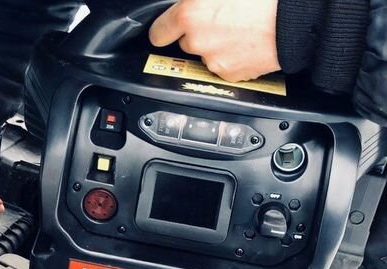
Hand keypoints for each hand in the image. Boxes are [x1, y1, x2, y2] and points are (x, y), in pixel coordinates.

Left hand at [149, 0, 280, 82]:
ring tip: (239, 29)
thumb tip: (194, 3)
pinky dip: (232, 57)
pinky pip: (224, 66)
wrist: (296, 19)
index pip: (159, 32)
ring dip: (217, 45)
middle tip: (220, 19)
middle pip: (186, 42)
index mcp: (190, 14)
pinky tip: (247, 42)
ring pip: (206, 55)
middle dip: (198, 33)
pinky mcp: (230, 75)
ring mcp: (213, 60)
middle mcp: (197, 41)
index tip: (167, 30)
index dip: (164, 30)